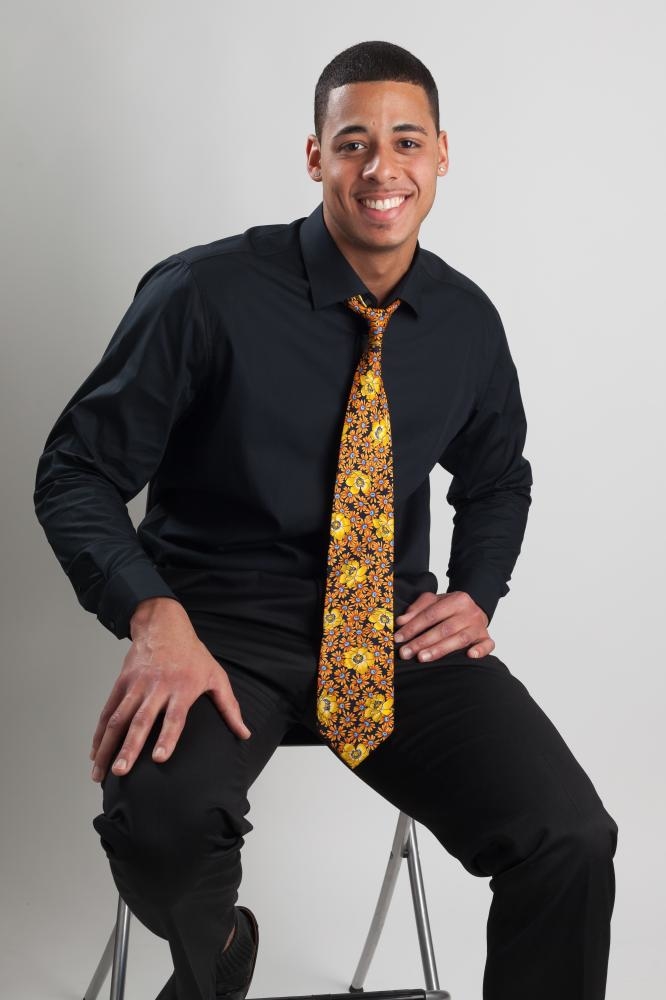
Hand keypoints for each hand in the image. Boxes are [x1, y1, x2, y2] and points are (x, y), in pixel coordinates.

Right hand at [89, 598, 250, 782]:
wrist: (163, 625)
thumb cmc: (193, 655)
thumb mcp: (216, 676)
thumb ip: (229, 707)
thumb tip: (245, 734)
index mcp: (182, 687)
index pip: (174, 716)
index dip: (167, 737)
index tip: (159, 758)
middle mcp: (157, 687)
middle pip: (141, 720)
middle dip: (130, 748)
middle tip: (121, 772)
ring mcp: (136, 685)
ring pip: (118, 719)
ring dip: (108, 747)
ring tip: (100, 773)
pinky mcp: (122, 683)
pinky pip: (108, 711)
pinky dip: (99, 734)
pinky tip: (95, 753)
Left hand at [393, 590, 493, 661]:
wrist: (475, 609)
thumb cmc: (450, 609)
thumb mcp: (434, 602)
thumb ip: (417, 609)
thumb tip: (401, 621)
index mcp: (456, 599)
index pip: (431, 614)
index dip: (413, 627)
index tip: (398, 638)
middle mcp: (469, 612)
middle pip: (443, 628)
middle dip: (422, 641)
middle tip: (406, 653)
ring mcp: (479, 626)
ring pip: (460, 639)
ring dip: (440, 649)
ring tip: (422, 658)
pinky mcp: (486, 638)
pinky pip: (487, 645)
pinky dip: (480, 650)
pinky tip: (470, 656)